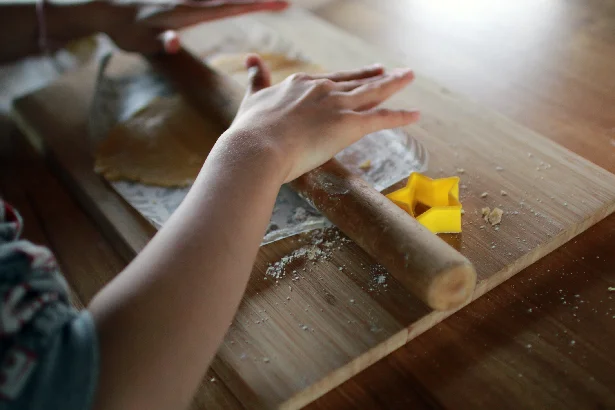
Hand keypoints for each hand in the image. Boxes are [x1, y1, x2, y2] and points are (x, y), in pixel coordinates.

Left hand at [48, 0, 287, 54]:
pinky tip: (238, 5)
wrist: (105, 7)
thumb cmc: (125, 29)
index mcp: (189, 11)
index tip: (280, 3)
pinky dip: (228, 3)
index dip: (255, 5)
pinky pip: (212, 1)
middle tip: (284, 1)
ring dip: (244, 0)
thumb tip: (174, 42)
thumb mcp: (142, 42)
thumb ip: (162, 41)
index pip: (230, 6)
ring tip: (268, 3)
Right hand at [229, 54, 419, 182]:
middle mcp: (323, 90)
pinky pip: (382, 119)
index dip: (349, 76)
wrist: (257, 147)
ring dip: (394, 84)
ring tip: (409, 76)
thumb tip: (251, 59)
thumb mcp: (252, 98)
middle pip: (356, 81)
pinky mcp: (349, 125)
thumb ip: (256, 80)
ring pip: (373, 93)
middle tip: (394, 71)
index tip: (362, 72)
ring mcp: (337, 106)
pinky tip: (416, 114)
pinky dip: (400, 116)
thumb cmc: (251, 130)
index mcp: (301, 84)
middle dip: (376, 76)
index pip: (332, 78)